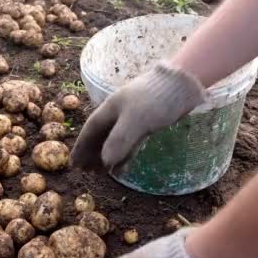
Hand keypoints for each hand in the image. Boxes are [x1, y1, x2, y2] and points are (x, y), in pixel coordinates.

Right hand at [71, 63, 206, 171]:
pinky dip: (124, 155)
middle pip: (101, 136)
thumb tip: (105, 162)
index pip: (90, 129)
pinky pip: (131, 143)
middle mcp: (119, 113)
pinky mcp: (148, 124)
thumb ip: (119, 140)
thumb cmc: (155, 99)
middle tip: (87, 172)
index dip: (81, 146)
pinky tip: (122, 167)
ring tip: (102, 173)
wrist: (183, 84)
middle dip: (92, 154)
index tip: (74, 163)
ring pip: (115, 140)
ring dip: (107, 156)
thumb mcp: (135, 120)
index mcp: (110, 108)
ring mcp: (134, 118)